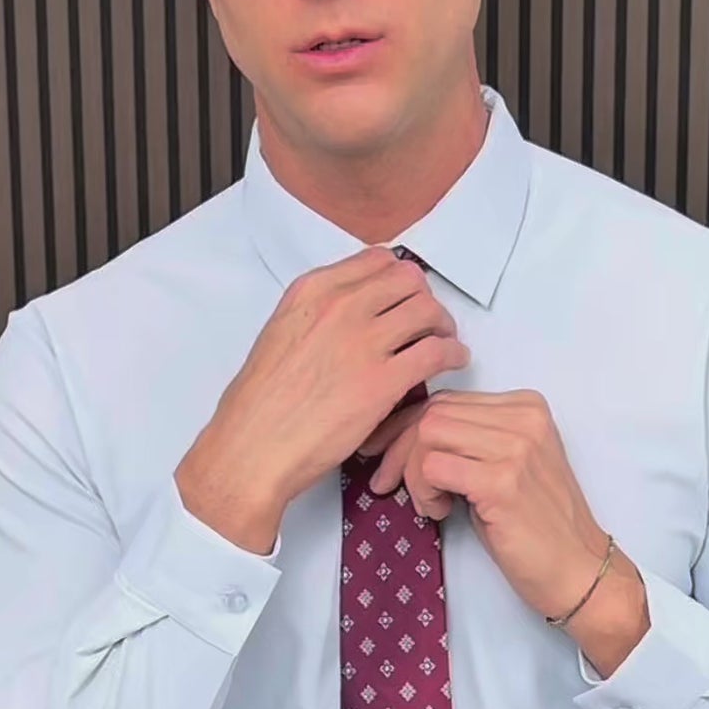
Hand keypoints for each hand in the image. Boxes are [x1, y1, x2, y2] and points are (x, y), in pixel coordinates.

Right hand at [179, 247, 470, 548]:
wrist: (253, 447)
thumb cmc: (259, 405)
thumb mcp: (281, 334)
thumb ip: (317, 316)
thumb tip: (349, 318)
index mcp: (312, 291)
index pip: (376, 261)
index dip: (399, 280)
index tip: (404, 299)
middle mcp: (340, 307)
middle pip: (408, 281)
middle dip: (425, 299)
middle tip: (430, 323)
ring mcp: (363, 341)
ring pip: (427, 310)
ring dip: (443, 324)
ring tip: (445, 342)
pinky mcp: (383, 381)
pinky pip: (436, 352)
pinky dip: (453, 354)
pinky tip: (454, 363)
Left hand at [367, 388, 619, 626]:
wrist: (577, 570)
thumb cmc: (536, 528)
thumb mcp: (504, 468)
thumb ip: (470, 441)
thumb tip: (405, 433)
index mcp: (526, 406)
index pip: (447, 400)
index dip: (406, 427)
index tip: (384, 455)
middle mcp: (524, 417)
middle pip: (433, 412)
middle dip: (398, 449)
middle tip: (387, 484)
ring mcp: (515, 447)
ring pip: (427, 434)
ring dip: (413, 473)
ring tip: (431, 504)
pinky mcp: (502, 481)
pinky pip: (433, 467)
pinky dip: (423, 491)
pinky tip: (440, 512)